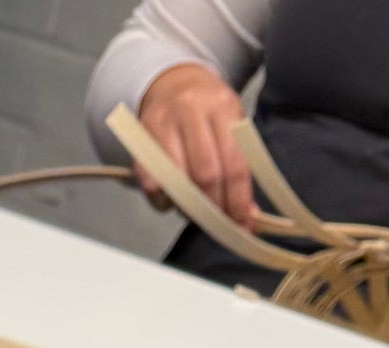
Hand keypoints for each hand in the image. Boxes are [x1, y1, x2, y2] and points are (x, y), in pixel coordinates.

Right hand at [137, 62, 254, 229]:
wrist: (171, 80)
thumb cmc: (206, 111)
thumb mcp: (230, 125)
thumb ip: (239, 165)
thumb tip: (248, 214)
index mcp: (223, 107)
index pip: (235, 163)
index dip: (238, 200)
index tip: (242, 225)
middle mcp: (193, 110)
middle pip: (206, 173)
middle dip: (214, 207)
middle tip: (218, 224)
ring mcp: (164, 121)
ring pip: (178, 178)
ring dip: (188, 206)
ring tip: (195, 214)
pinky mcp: (141, 135)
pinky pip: (150, 179)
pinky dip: (161, 199)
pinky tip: (169, 202)